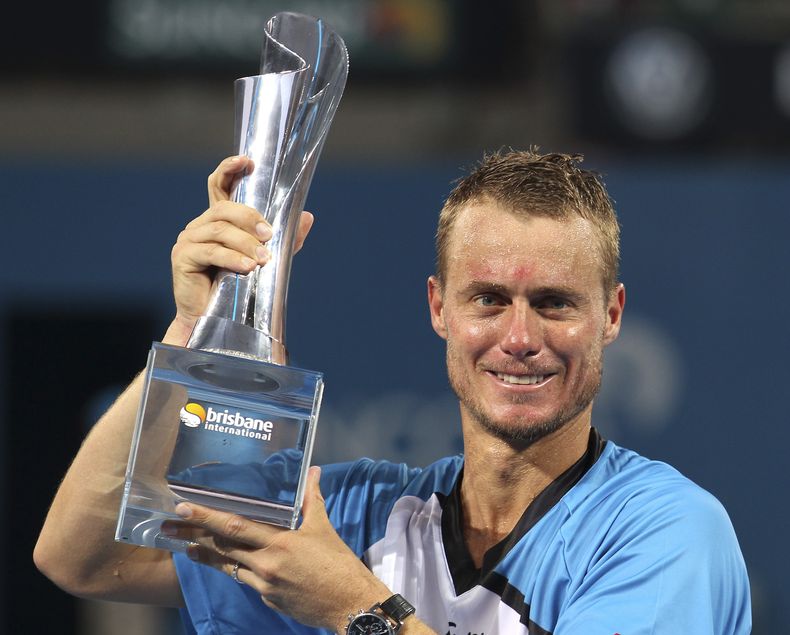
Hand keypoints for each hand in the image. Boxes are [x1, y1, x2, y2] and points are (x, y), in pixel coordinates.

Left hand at [164, 467, 391, 632]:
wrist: (350, 604)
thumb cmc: (338, 563)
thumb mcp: (323, 527)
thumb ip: (312, 499)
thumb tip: (313, 471)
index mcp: (279, 543)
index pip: (234, 526)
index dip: (206, 517)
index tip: (183, 509)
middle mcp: (265, 565)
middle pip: (221, 547)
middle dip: (193, 535)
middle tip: (170, 526)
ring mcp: (264, 586)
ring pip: (227, 566)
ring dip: (205, 555)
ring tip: (185, 545)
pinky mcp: (267, 600)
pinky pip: (246, 581)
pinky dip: (236, 569)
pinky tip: (228, 562)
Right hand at [168, 155, 313, 339]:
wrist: (213, 322)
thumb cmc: (237, 288)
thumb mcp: (265, 260)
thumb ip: (284, 240)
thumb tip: (307, 217)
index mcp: (218, 220)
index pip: (219, 186)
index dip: (229, 169)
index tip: (247, 161)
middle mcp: (200, 225)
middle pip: (225, 208)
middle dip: (251, 218)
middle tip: (270, 236)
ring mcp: (188, 240)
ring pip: (220, 230)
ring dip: (245, 243)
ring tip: (262, 260)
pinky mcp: (182, 258)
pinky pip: (210, 251)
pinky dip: (232, 258)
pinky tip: (247, 267)